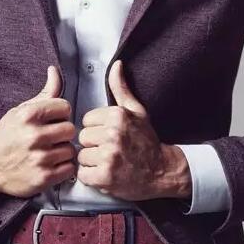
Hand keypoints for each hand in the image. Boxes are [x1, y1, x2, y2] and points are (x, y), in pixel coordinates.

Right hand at [0, 66, 76, 196]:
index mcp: (29, 115)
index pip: (65, 107)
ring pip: (71, 150)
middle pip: (70, 129)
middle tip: (52, 137)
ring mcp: (39, 158)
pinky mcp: (43, 177)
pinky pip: (69, 169)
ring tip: (48, 151)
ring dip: (62, 151)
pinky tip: (50, 164)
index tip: (52, 119)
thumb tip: (55, 71)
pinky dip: (62, 168)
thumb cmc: (6, 137)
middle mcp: (34, 136)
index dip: (60, 113)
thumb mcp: (21, 110)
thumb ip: (45, 93)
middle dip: (62, 133)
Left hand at [77, 60, 190, 200]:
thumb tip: (116, 66)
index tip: (109, 135)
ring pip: (81, 156)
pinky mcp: (105, 176)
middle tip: (109, 150)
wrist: (161, 171)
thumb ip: (121, 88)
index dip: (96, 129)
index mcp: (117, 115)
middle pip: (82, 138)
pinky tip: (106, 173)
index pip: (86, 120)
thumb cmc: (146, 141)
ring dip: (92, 162)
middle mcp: (112, 134)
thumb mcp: (136, 110)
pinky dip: (92, 177)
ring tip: (109, 161)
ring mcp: (109, 156)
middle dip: (93, 145)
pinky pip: (83, 174)